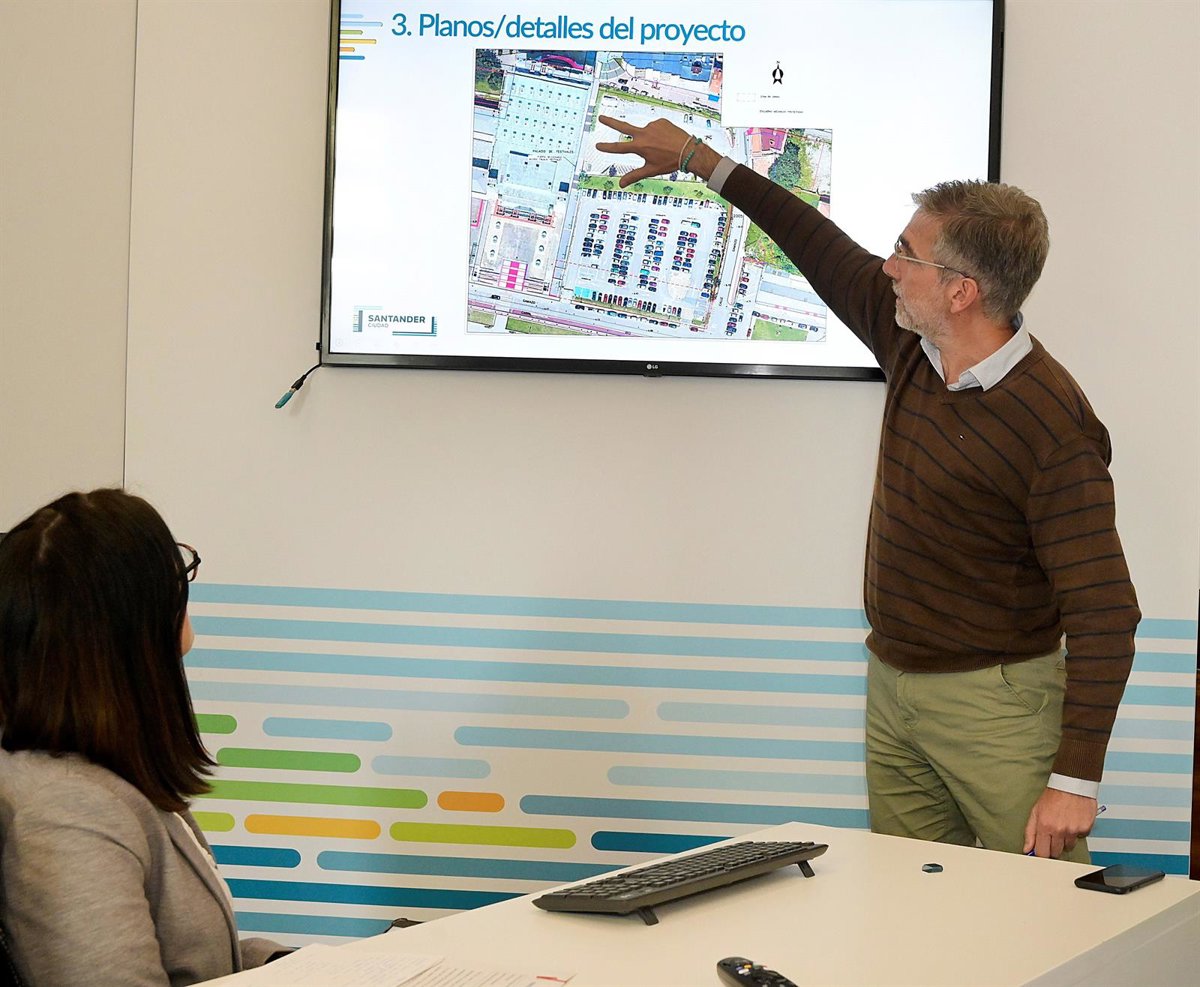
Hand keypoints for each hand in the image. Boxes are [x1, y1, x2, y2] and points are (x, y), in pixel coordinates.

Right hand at [595, 116, 714, 186]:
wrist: (689, 150)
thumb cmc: (670, 162)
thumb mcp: (650, 170)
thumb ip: (634, 176)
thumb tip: (620, 184)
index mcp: (640, 147)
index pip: (619, 148)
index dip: (607, 147)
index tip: (597, 144)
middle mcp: (644, 134)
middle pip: (623, 127)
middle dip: (610, 122)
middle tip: (601, 118)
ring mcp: (652, 126)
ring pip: (646, 133)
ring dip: (651, 139)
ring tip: (663, 147)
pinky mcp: (660, 121)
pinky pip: (656, 128)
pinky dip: (658, 133)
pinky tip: (666, 140)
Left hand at [1022, 788, 1097, 857]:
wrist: (1071, 784)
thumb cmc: (1053, 796)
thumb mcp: (1035, 811)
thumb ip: (1030, 832)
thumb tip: (1027, 849)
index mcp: (1045, 826)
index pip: (1042, 853)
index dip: (1041, 853)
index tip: (1042, 851)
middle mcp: (1059, 830)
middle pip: (1056, 853)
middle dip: (1053, 847)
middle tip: (1053, 835)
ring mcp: (1073, 830)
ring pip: (1068, 847)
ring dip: (1065, 840)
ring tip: (1063, 825)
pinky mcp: (1085, 828)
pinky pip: (1080, 838)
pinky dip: (1077, 832)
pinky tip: (1073, 821)